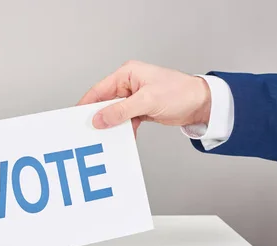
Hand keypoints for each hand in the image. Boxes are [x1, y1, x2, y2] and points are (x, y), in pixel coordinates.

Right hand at [78, 60, 211, 133]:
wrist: (201, 104)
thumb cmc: (180, 93)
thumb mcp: (147, 101)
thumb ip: (121, 111)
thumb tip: (100, 119)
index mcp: (127, 74)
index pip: (100, 89)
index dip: (87, 104)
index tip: (76, 118)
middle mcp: (128, 84)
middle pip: (105, 103)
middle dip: (99, 117)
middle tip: (89, 131)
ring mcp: (134, 98)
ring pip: (114, 113)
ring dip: (111, 126)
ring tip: (105, 138)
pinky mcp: (140, 110)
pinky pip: (125, 121)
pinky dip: (123, 130)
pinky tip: (122, 139)